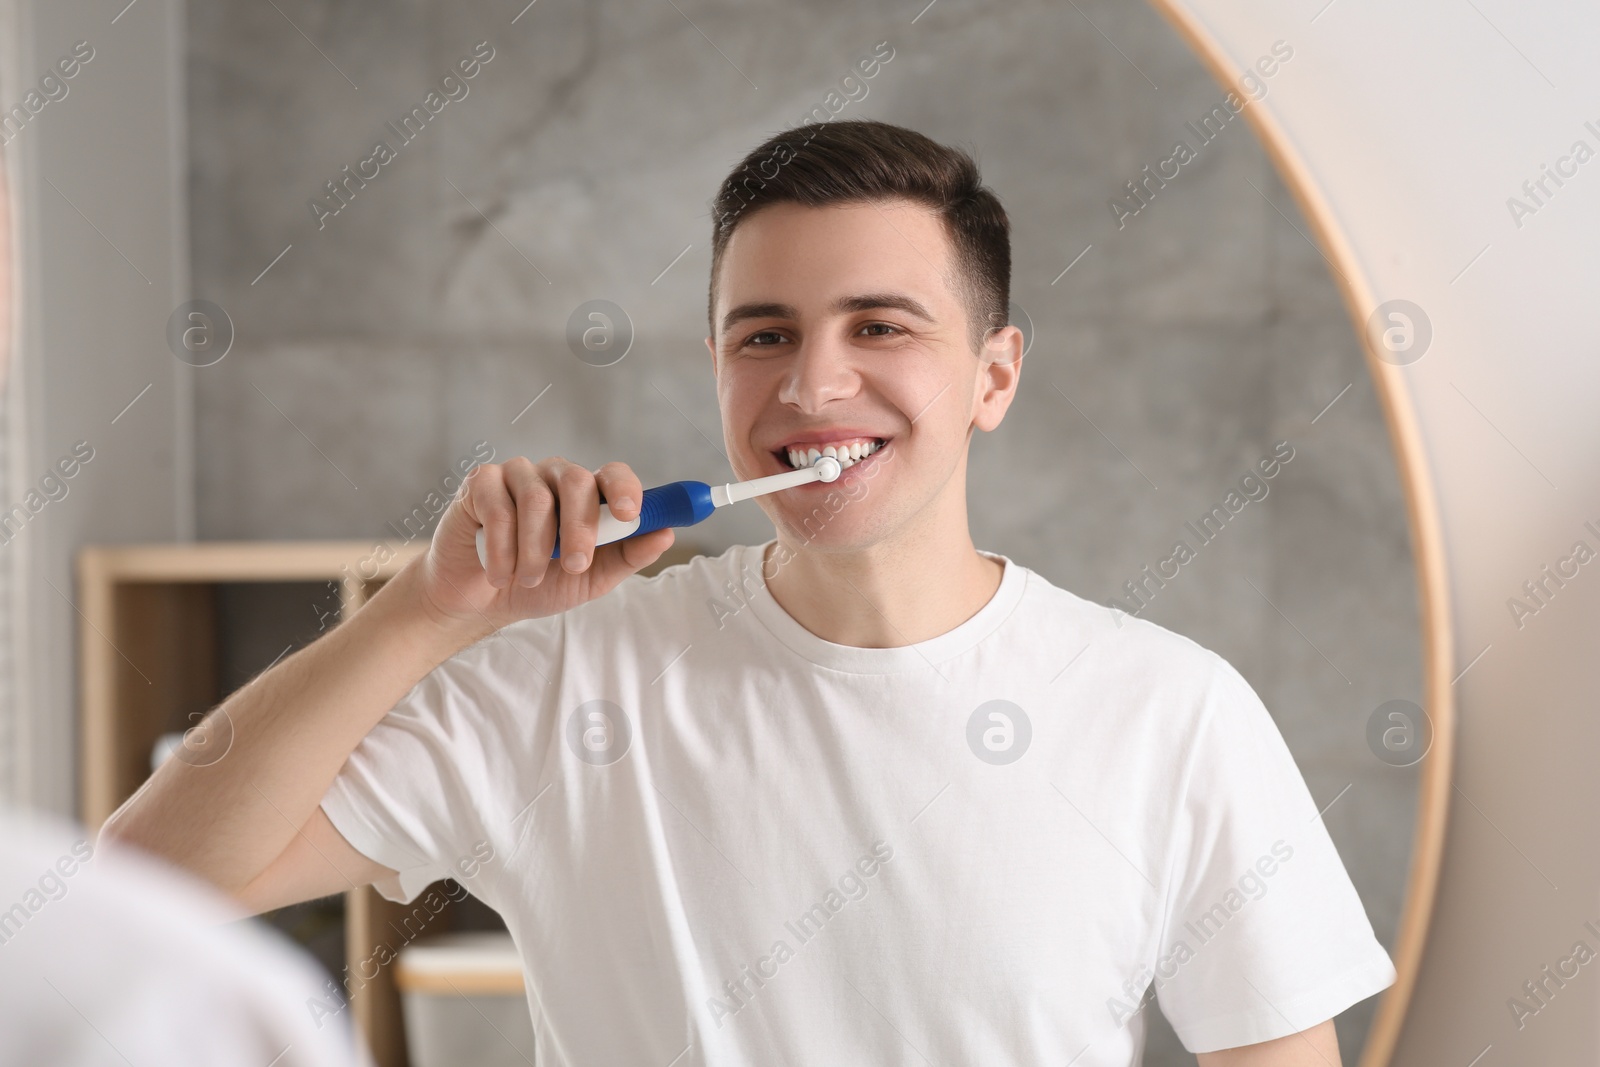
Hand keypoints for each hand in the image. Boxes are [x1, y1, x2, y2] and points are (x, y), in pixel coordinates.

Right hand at [415, 457, 674, 631]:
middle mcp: (554, 476)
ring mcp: (516, 476)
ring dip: (536, 550)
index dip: (624, 488)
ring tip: (529, 579)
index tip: (628, 513)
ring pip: (536, 499)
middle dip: (580, 529)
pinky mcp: (480, 484)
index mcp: (586, 495)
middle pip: (576, 481)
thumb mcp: (592, 579)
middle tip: (575, 566)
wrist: (482, 601)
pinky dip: (503, 550)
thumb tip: (667, 534)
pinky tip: (500, 573)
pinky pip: (498, 508)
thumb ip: (627, 556)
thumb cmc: (540, 583)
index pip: (613, 474)